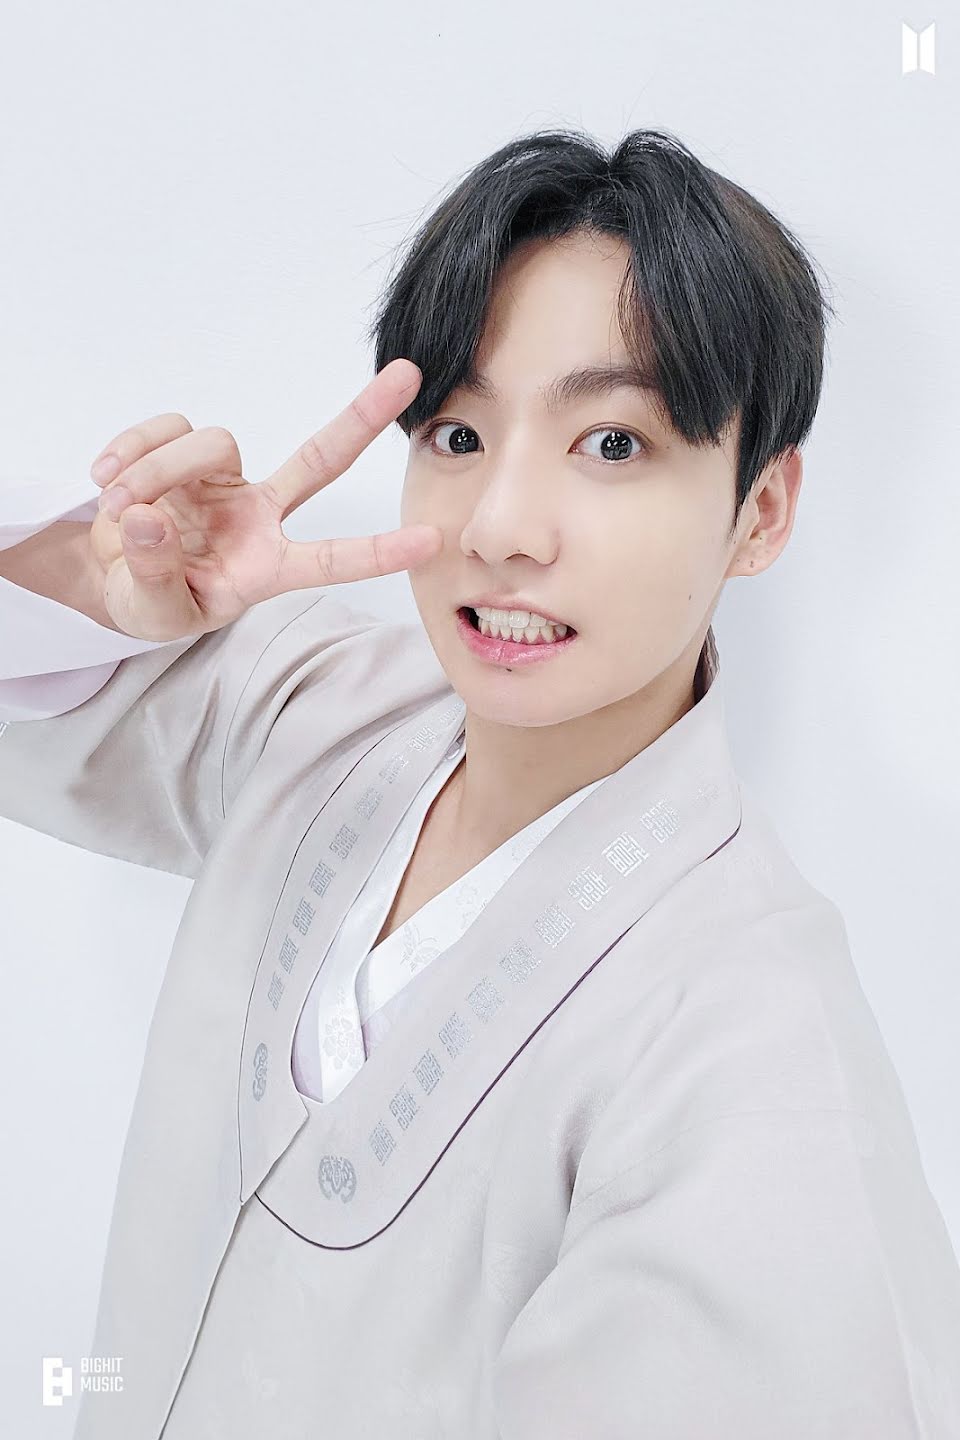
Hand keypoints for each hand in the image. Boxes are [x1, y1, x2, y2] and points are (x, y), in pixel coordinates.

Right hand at [86, 358, 438, 640]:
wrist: (111, 573)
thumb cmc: (153, 601)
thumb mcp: (154, 611)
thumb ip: (156, 574)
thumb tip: (150, 518)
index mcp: (267, 567)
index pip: (330, 560)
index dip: (379, 553)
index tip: (431, 542)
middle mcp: (259, 516)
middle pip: (320, 458)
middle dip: (362, 416)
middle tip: (409, 372)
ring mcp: (225, 480)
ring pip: (210, 443)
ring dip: (155, 471)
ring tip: (118, 508)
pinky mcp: (183, 452)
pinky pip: (165, 430)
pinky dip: (130, 450)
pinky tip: (105, 480)